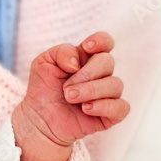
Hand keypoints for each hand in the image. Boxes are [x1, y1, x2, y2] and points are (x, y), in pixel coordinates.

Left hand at [18, 31, 129, 148]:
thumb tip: (77, 63)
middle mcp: (101, 74)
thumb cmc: (43, 90)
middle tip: (66, 88)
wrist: (39, 119)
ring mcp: (108, 94)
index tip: (86, 47)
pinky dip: (104, 106)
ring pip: (115, 84)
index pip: (105, 42)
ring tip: (70, 98)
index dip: (101, 41)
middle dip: (86, 74)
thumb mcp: (43, 63)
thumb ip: (60, 52)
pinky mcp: (111, 114)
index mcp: (87, 58)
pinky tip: (86, 109)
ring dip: (90, 91)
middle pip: (107, 62)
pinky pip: (121, 107)